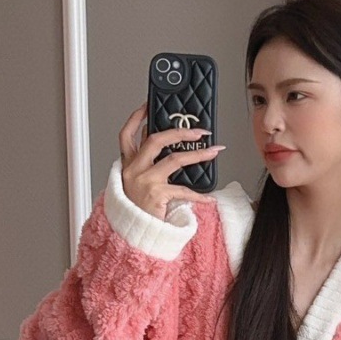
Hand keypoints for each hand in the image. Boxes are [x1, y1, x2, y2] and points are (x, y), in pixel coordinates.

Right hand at [119, 102, 224, 221]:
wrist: (130, 234)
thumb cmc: (136, 208)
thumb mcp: (135, 181)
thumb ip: (146, 162)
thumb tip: (163, 143)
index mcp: (128, 164)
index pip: (127, 133)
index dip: (136, 117)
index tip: (149, 104)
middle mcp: (134, 170)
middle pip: (155, 139)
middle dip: (179, 131)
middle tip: (198, 131)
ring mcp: (144, 181)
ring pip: (174, 159)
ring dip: (197, 154)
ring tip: (213, 152)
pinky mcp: (156, 195)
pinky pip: (183, 190)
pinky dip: (199, 195)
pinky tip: (209, 198)